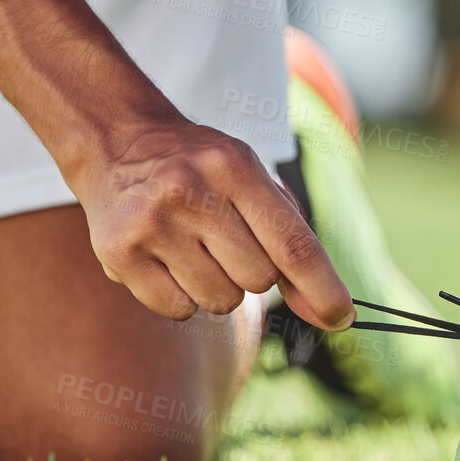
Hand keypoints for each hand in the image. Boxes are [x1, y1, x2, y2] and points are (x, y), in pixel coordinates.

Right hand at [70, 120, 354, 330]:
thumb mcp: (250, 181)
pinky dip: (180, 297)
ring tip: (191, 246)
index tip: (343, 317)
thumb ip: (293, 242)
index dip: (322, 287)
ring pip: (218, 301)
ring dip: (215, 286)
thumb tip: (329, 315)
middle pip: (257, 280)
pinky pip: (178, 311)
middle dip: (251, 272)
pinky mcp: (118, 253)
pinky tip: (164, 258)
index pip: (292, 242)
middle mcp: (189, 191)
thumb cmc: (201, 170)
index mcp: (234, 166)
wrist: (117, 142)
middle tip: (223, 239)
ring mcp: (151, 223)